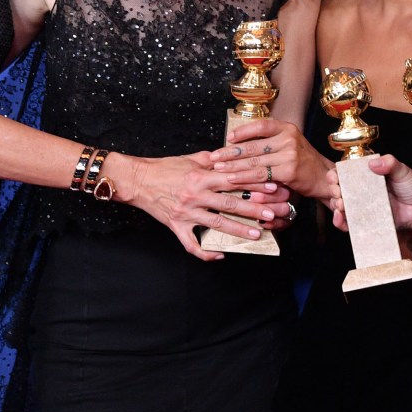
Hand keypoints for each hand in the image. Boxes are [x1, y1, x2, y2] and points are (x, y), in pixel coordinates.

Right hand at [115, 152, 289, 261]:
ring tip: (256, 234)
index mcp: (201, 176)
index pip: (233, 180)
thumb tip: (233, 156)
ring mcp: (186, 213)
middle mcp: (195, 195)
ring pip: (216, 224)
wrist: (138, 181)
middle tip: (272, 214)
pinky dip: (205, 252)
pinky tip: (220, 256)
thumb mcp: (191, 158)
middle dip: (253, 209)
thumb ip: (214, 159)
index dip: (254, 184)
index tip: (272, 187)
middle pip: (229, 204)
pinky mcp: (176, 226)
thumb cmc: (165, 168)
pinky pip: (191, 244)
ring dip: (238, 230)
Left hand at [209, 118, 332, 199]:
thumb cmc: (303, 162)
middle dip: (230, 152)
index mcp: (287, 128)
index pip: (261, 125)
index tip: (228, 138)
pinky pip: (260, 174)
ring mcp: (290, 154)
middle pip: (253, 144)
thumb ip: (270, 143)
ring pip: (254, 160)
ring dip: (233, 166)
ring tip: (218, 168)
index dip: (243, 131)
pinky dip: (244, 177)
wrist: (324, 178)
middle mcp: (289, 138)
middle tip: (214, 157)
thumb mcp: (290, 145)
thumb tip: (239, 144)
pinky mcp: (289, 171)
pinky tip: (232, 179)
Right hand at [330, 154, 411, 238]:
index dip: (335, 175)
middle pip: (339, 190)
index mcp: (367, 176)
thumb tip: (372, 163)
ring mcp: (363, 207)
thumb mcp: (402, 171)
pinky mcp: (367, 222)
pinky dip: (342, 223)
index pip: (345, 173)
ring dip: (336, 206)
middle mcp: (361, 191)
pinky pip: (350, 224)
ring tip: (341, 205)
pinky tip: (341, 219)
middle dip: (334, 191)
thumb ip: (389, 163)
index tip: (335, 178)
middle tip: (338, 192)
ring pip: (341, 207)